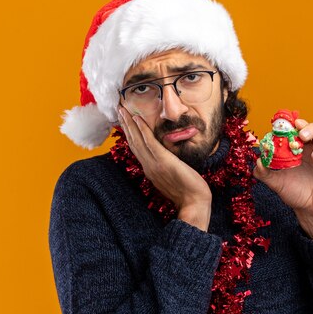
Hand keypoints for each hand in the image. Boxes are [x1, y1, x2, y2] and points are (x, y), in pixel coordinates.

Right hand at [118, 107, 211, 231]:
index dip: (129, 134)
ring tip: (123, 110)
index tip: (124, 121)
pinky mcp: (163, 161)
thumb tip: (166, 162)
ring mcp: (154, 164)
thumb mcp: (172, 179)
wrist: (194, 204)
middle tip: (119, 109)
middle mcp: (148, 166)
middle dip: (125, 125)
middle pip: (133, 142)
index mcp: (150, 170)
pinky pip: (150, 142)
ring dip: (129, 123)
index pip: (137, 149)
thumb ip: (166, 169)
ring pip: (137, 140)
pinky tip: (137, 118)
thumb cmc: (188, 193)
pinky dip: (142, 130)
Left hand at [253, 119, 312, 238]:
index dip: (296, 124)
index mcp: (300, 147)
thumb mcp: (276, 183)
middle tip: (302, 136)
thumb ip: (265, 173)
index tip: (291, 125)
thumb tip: (257, 161)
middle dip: (311, 128)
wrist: (310, 210)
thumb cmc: (294, 192)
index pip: (300, 128)